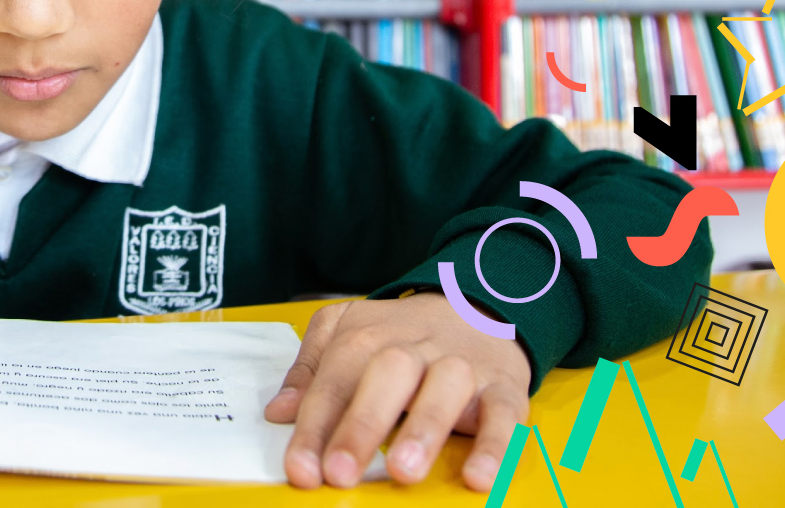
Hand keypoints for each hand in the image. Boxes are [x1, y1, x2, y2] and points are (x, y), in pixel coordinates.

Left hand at [265, 293, 530, 489]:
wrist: (475, 306)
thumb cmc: (399, 335)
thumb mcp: (344, 334)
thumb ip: (310, 371)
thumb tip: (278, 412)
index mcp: (367, 337)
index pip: (334, 381)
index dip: (314, 427)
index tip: (300, 469)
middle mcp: (413, 349)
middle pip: (386, 376)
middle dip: (361, 425)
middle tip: (340, 472)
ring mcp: (460, 366)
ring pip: (445, 388)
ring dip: (424, 429)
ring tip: (402, 470)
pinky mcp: (503, 387)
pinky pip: (505, 414)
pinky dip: (495, 446)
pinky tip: (477, 478)